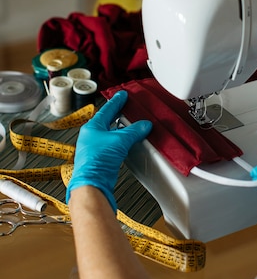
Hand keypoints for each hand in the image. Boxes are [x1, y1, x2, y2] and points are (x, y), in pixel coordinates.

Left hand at [67, 90, 151, 211]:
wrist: (92, 183)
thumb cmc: (97, 161)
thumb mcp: (119, 141)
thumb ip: (133, 131)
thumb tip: (143, 125)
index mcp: (92, 127)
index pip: (107, 110)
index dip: (116, 101)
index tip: (122, 94)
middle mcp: (91, 137)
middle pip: (108, 122)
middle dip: (118, 115)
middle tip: (126, 108)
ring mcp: (95, 149)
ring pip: (110, 135)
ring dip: (121, 131)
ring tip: (131, 126)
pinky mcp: (100, 160)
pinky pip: (112, 147)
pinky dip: (121, 143)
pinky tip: (127, 145)